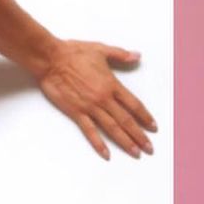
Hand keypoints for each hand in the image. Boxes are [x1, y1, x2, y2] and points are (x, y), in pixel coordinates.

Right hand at [36, 40, 156, 159]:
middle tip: (149, 148)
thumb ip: (120, 54)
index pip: (134, 104)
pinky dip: (98, 143)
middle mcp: (104, 98)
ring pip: (112, 128)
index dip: (145, 117)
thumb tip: (137, 55)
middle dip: (140, 135)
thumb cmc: (73, 52)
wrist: (50, 59)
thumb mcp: (100, 49)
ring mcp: (90, 106)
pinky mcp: (76, 111)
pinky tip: (106, 154)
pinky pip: (90, 130)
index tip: (153, 127)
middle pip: (126, 120)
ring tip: (136, 153)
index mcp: (111, 84)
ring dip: (126, 142)